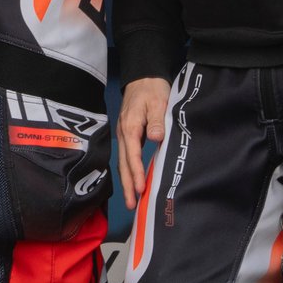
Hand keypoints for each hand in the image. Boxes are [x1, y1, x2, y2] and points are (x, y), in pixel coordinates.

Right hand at [115, 78, 170, 211]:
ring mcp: (124, 135)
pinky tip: (134, 182)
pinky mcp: (129, 136)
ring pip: (123, 162)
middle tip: (132, 205)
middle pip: (123, 163)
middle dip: (127, 185)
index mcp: (130, 126)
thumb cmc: (151, 89)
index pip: (132, 154)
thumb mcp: (158, 101)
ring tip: (132, 200)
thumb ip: (157, 120)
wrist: (143, 77)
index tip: (140, 188)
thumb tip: (156, 138)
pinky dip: (129, 172)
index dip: (136, 172)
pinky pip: (127, 157)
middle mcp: (123, 133)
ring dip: (127, 181)